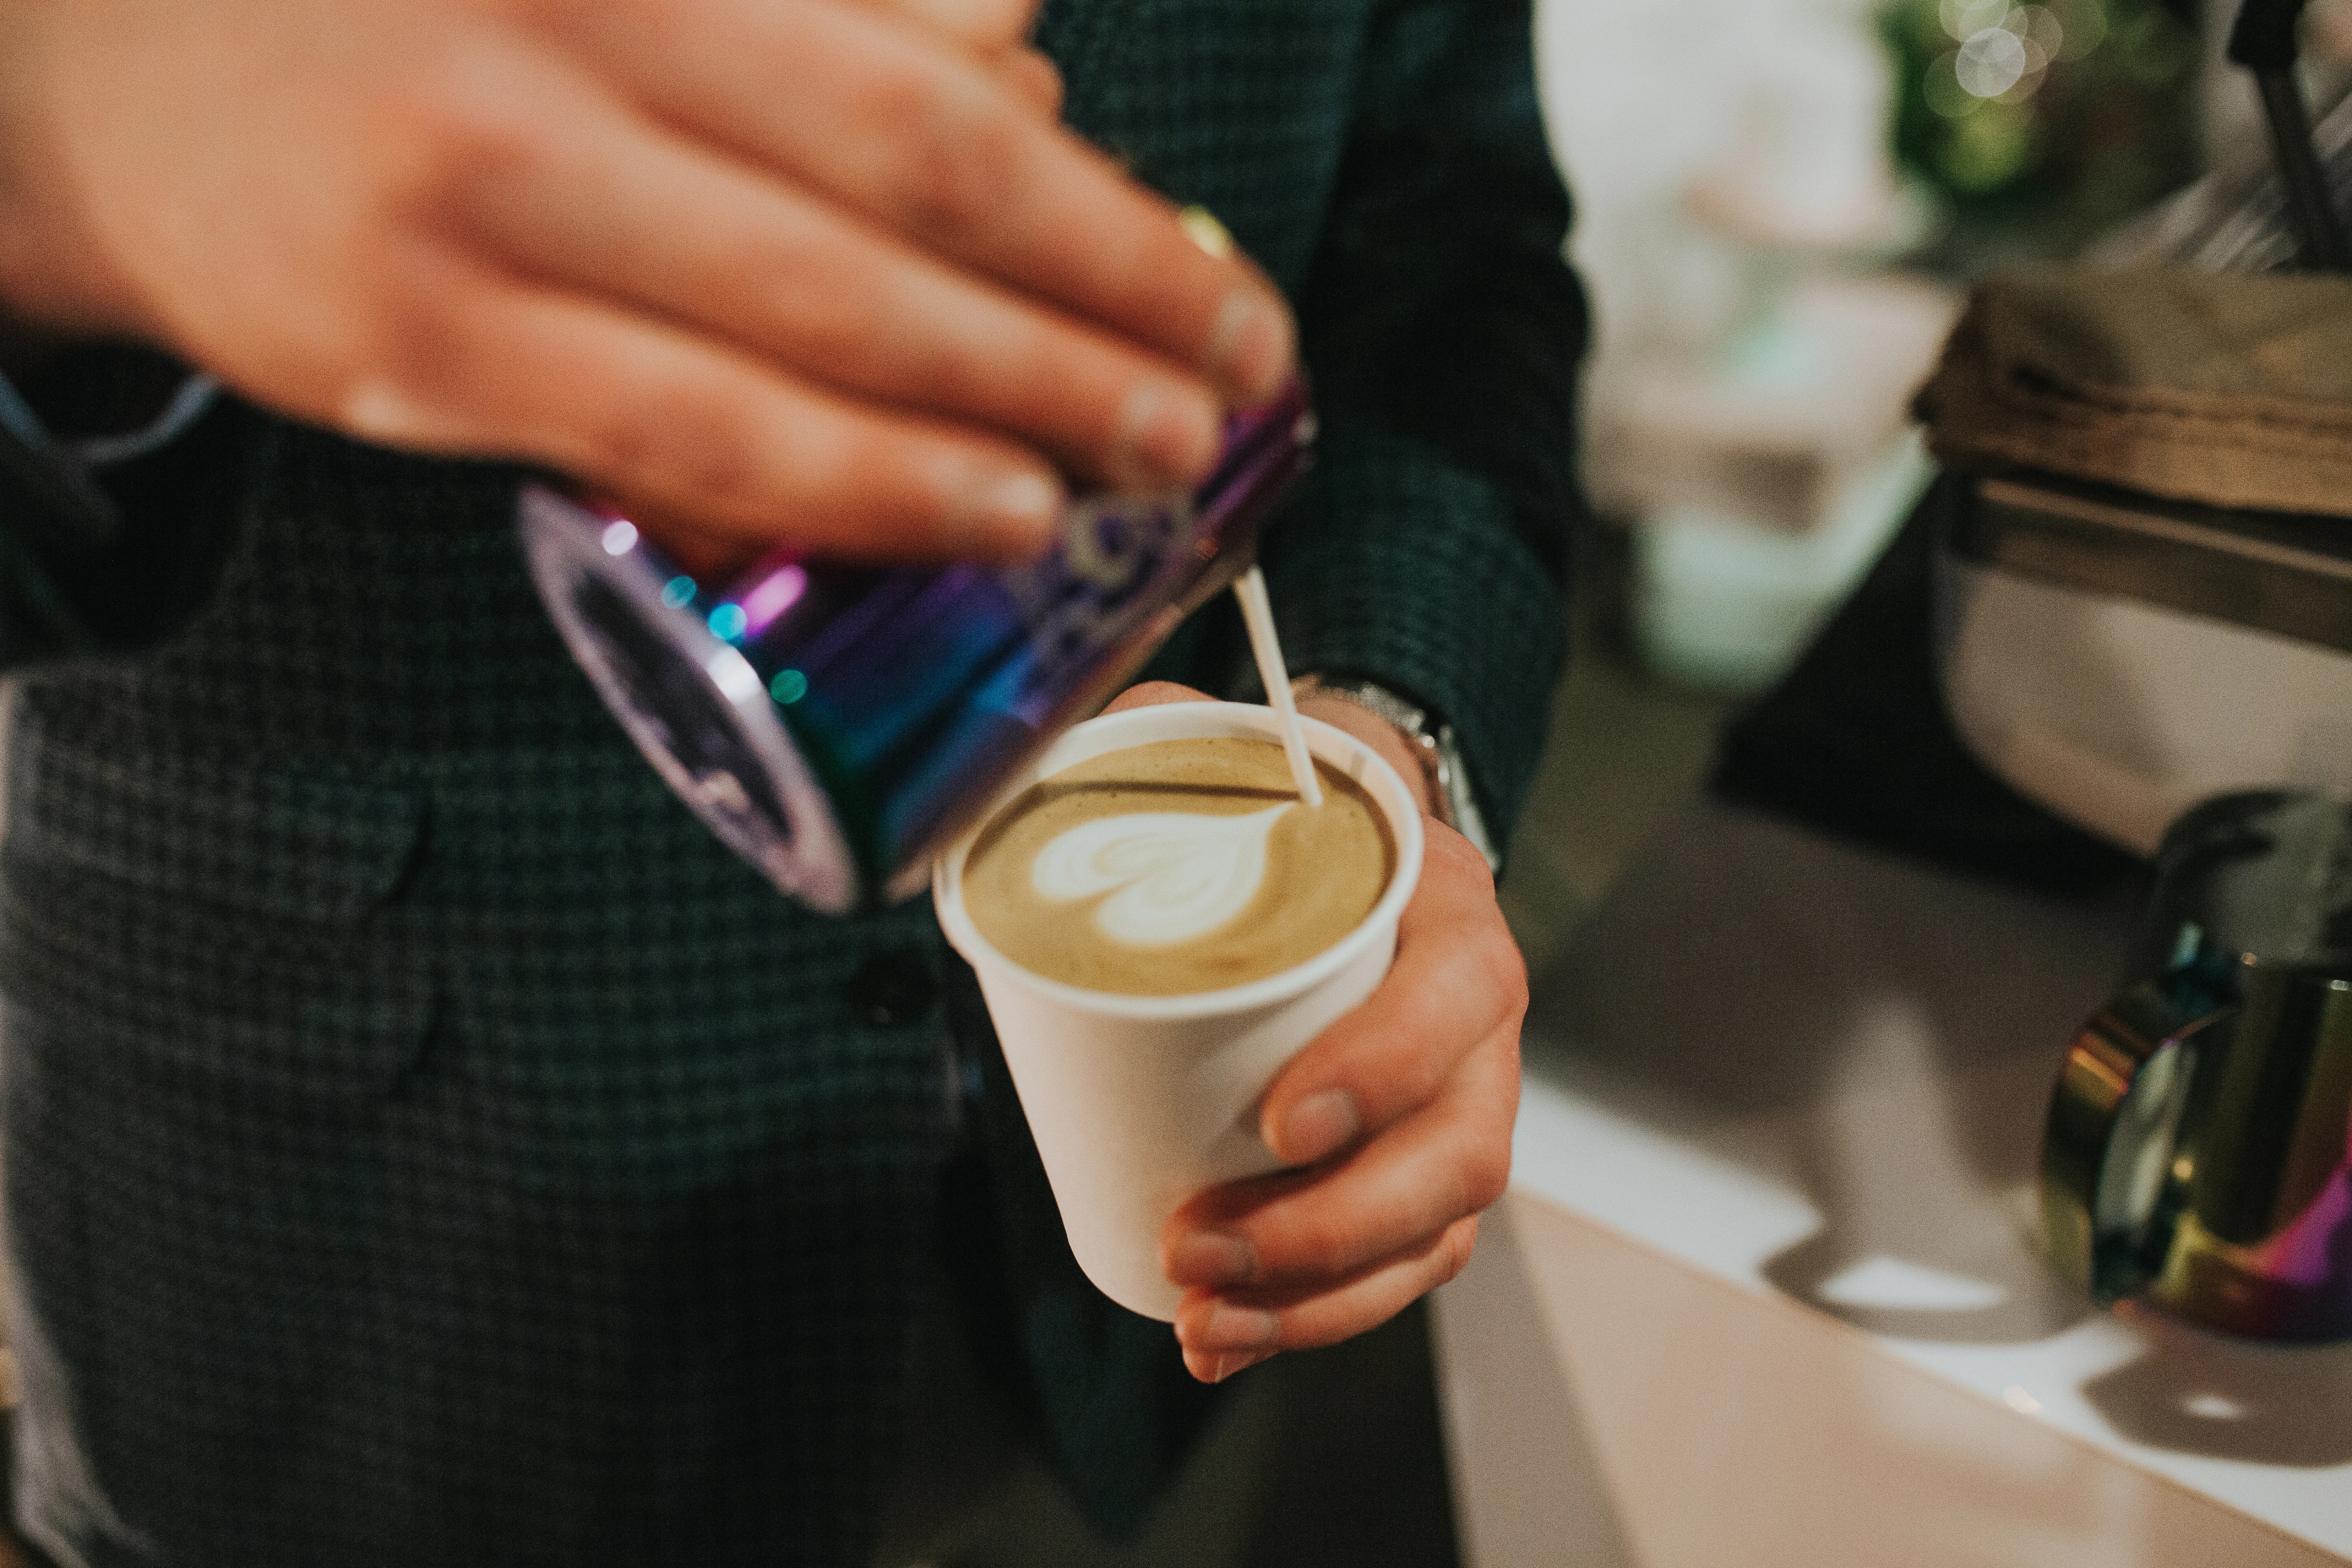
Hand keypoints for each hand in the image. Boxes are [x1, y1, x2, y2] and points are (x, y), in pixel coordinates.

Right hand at [0, 0, 1291, 565]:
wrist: (116, 65)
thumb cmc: (424, 10)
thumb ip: (818, 8)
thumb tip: (1030, 83)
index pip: (928, 102)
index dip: (1103, 219)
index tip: (1224, 297)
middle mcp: (556, 66)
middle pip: (896, 221)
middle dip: (1091, 331)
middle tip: (1221, 405)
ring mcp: (472, 218)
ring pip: (794, 348)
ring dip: (998, 427)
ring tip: (1136, 475)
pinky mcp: (408, 357)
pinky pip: (666, 442)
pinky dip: (838, 486)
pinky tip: (970, 515)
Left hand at [1101, 681, 1525, 1382]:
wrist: (1350, 848)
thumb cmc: (1285, 814)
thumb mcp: (1231, 757)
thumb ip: (1145, 742)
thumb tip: (1020, 768)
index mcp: (1449, 913)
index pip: (1453, 996)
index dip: (1382, 1070)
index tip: (1275, 1123)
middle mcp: (1480, 1026)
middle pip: (1457, 1153)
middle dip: (1329, 1226)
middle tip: (1195, 1245)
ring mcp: (1462, 1110)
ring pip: (1435, 1233)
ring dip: (1319, 1297)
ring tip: (1201, 1316)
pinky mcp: (1421, 1177)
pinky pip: (1400, 1269)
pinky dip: (1316, 1319)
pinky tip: (1223, 1338)